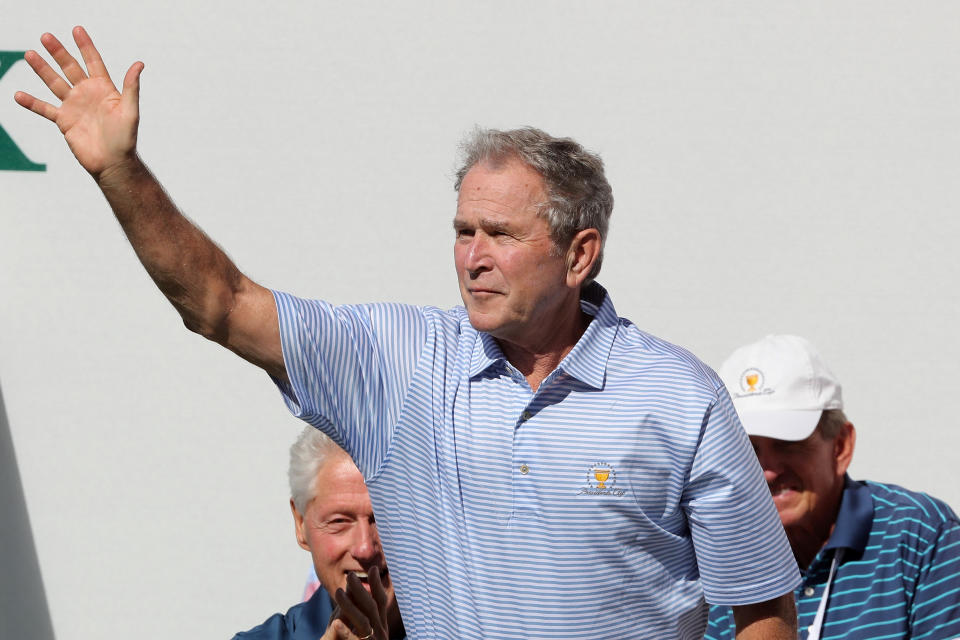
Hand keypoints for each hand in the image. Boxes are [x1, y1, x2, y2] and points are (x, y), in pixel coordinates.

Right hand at [14, 26, 143, 177]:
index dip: (85, 46)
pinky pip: (44, 109)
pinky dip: (32, 103)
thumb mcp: (130, 111)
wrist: (113, 163)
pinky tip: (18, 95)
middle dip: (59, 52)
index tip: (77, 29)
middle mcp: (87, 94)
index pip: (93, 62)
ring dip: (42, 69)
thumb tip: (139, 63)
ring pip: (54, 83)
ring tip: (30, 54)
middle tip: (46, 36)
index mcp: (104, 89)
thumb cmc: (126, 139)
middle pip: (70, 68)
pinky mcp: (64, 121)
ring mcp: (74, 106)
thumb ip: (131, 87)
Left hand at [320, 569, 389, 639]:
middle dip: (361, 591)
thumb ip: (354, 605)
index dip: (377, 585)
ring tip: (338, 592)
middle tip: (350, 575)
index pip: (380, 601)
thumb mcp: (353, 623)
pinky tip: (336, 623)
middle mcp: (380, 633)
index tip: (373, 568)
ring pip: (363, 622)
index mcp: (380, 624)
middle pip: (371, 608)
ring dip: (350, 606)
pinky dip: (346, 632)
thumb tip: (351, 579)